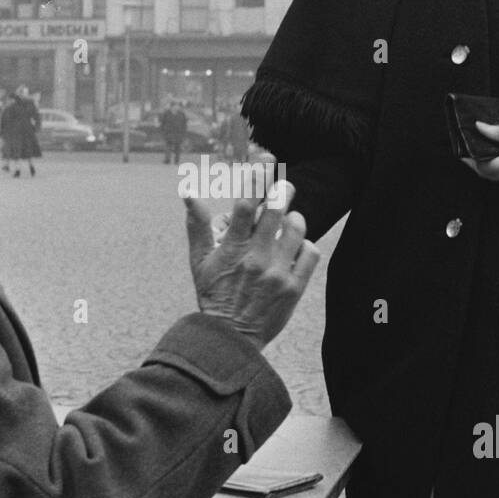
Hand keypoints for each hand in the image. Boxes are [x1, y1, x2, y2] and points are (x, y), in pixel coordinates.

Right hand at [184, 180, 320, 348]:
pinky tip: (295, 249)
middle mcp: (255, 258)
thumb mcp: (199, 261)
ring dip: (294, 220)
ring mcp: (277, 273)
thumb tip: (188, 191)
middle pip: (277, 209)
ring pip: (297, 228)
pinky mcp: (294, 288)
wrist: (230, 338)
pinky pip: (310, 253)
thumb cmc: (213, 294)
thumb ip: (197, 225)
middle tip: (284, 189)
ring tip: (288, 223)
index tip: (266, 160)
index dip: (257, 176)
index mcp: (232, 248)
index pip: (246, 203)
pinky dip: (305, 246)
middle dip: (283, 191)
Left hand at [462, 124, 498, 195]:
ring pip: (494, 179)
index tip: (464, 152)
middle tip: (471, 152)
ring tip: (485, 155)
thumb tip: (479, 126)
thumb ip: (497, 132)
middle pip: (486, 174)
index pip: (483, 166)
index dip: (471, 160)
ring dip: (489, 168)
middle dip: (478, 164)